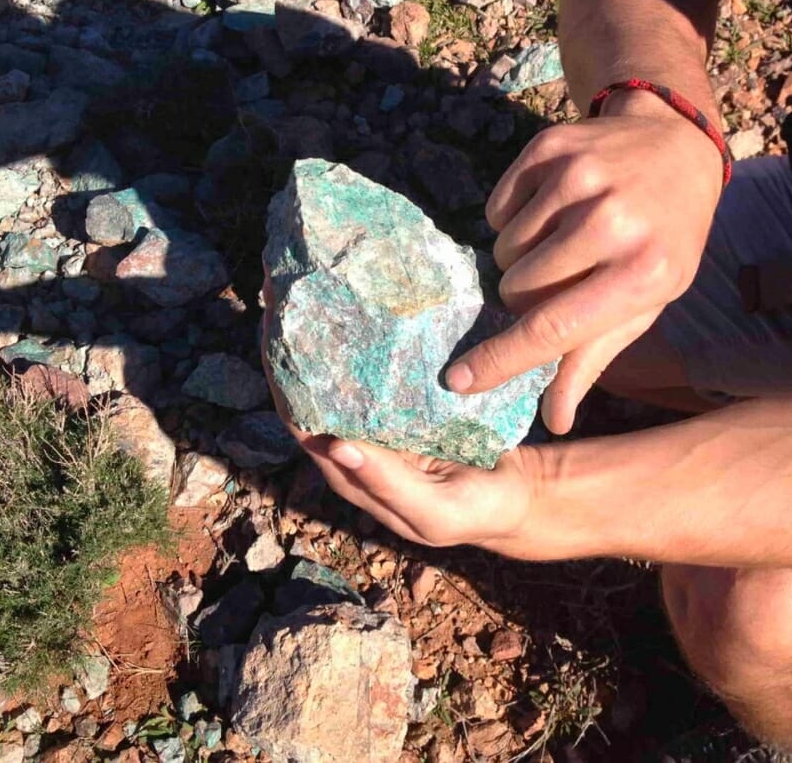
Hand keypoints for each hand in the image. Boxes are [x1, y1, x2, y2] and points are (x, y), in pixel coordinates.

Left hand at [261, 271, 548, 556]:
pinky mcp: (404, 402)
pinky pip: (374, 367)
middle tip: (286, 283)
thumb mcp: (435, 511)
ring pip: (338, 372)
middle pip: (310, 388)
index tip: (272, 322)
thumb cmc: (476, 508)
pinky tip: (363, 299)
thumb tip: (335, 446)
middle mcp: (355, 440)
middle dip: (293, 340)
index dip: (281, 376)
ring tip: (313, 279)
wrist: (519, 493)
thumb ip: (387, 485)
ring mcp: (378, 419)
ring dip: (323, 330)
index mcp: (350, 470)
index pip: (299, 419)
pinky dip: (363, 335)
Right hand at [446, 96, 722, 433]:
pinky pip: (496, 209)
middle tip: (561, 280)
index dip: (500, 359)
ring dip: (520, 258)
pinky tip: (550, 211)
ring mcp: (578, 177)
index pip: (553, 328)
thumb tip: (555, 420)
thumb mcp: (645, 304)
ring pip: (503, 249)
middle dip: (525, 296)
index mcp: (641, 273)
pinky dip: (514, 220)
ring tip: (560, 242)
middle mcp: (611, 221)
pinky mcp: (550, 148)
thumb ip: (593, 359)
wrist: (677, 149)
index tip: (457, 381)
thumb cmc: (662, 241)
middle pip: (516, 287)